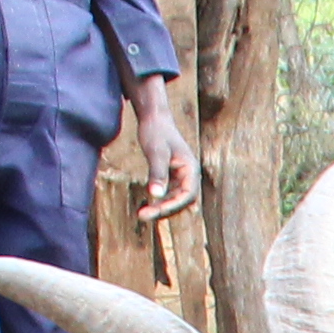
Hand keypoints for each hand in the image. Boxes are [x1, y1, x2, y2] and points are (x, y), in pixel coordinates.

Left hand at [128, 77, 197, 222]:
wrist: (154, 117)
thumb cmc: (156, 131)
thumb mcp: (156, 152)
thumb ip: (157, 173)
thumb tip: (155, 195)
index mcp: (191, 169)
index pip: (187, 195)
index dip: (173, 205)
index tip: (155, 210)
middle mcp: (189, 175)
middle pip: (182, 201)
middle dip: (165, 210)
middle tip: (143, 216)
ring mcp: (181, 176)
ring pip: (175, 199)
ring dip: (161, 208)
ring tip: (142, 214)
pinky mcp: (172, 176)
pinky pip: (169, 194)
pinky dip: (159, 200)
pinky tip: (147, 206)